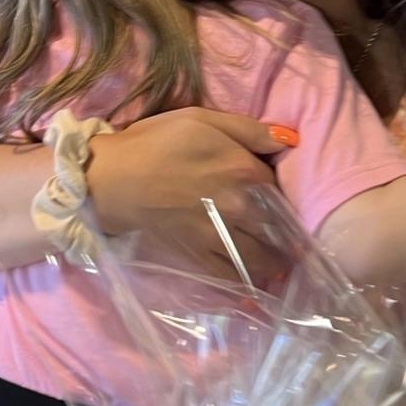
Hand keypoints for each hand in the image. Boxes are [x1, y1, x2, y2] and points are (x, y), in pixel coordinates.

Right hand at [87, 108, 292, 280]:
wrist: (114, 178)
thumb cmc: (156, 142)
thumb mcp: (202, 118)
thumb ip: (249, 130)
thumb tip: (291, 139)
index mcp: (244, 169)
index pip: (279, 184)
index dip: (279, 189)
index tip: (277, 195)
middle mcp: (240, 206)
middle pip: (277, 225)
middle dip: (285, 231)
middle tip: (291, 239)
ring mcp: (221, 234)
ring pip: (261, 256)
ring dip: (275, 262)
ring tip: (282, 266)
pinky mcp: (200, 254)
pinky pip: (231, 275)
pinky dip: (245, 283)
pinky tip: (254, 287)